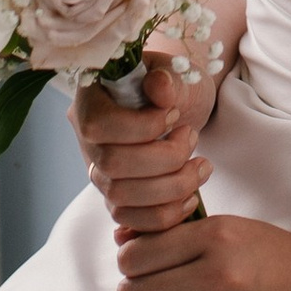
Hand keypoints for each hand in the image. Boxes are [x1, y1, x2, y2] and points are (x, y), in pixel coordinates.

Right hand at [73, 34, 221, 235]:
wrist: (179, 106)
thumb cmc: (173, 84)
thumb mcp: (174, 69)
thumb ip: (167, 78)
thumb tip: (160, 88)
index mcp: (90, 101)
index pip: (98, 126)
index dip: (141, 126)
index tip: (175, 115)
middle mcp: (87, 142)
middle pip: (112, 167)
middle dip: (164, 159)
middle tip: (193, 138)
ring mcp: (100, 174)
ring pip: (120, 200)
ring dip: (170, 189)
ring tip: (202, 167)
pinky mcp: (118, 199)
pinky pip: (131, 221)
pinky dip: (165, 215)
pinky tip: (191, 196)